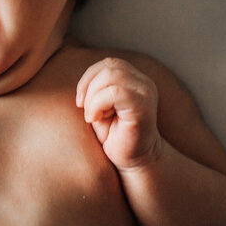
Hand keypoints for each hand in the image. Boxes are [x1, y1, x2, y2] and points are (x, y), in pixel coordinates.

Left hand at [76, 57, 162, 171]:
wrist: (133, 162)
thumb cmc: (114, 136)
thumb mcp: (100, 106)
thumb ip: (96, 88)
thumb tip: (83, 80)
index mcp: (135, 80)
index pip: (108, 63)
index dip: (89, 77)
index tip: (80, 101)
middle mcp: (144, 83)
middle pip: (109, 67)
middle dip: (89, 86)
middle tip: (85, 109)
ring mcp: (145, 94)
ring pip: (110, 76)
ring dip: (93, 96)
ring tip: (93, 116)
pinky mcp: (143, 107)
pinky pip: (114, 92)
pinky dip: (97, 104)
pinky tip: (96, 119)